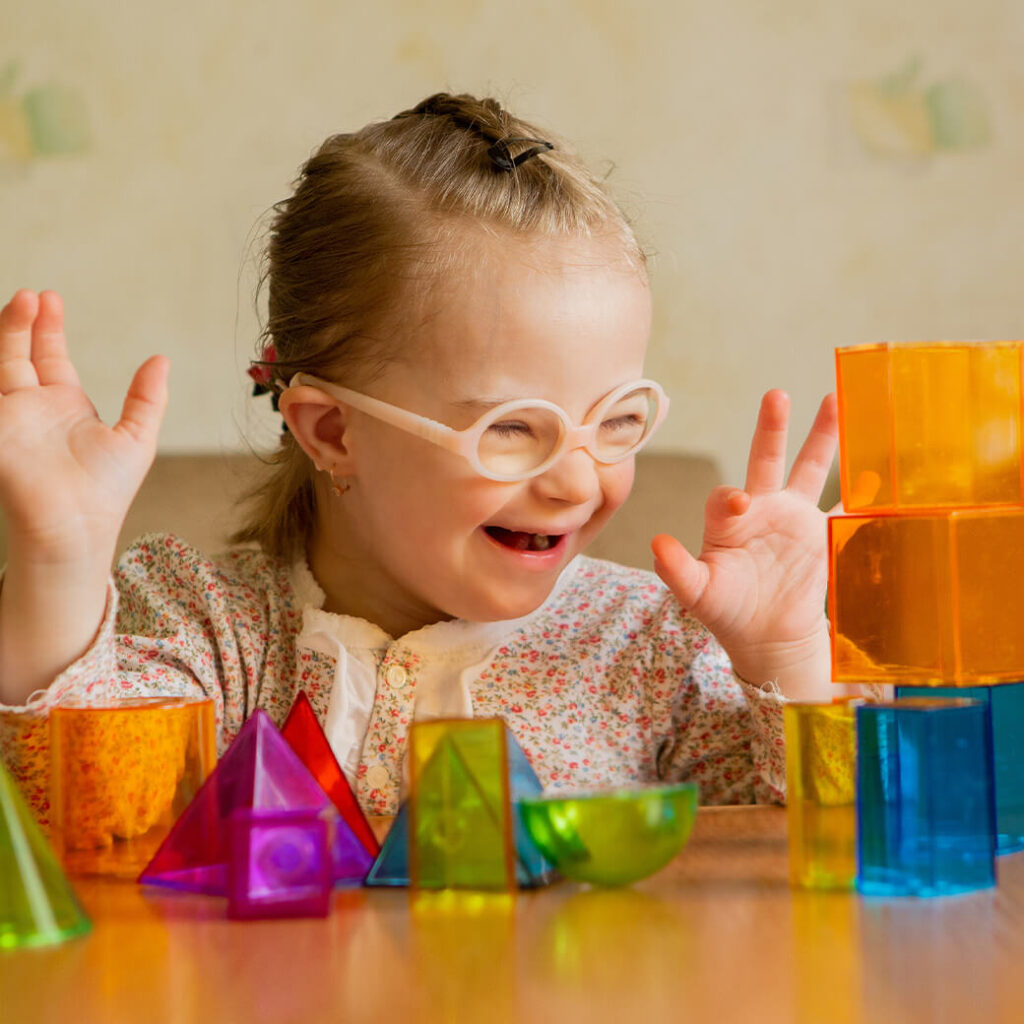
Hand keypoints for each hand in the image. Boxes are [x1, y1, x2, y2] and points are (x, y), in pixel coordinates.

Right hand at [0, 289, 168, 565]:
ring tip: (19, 300)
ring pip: (2, 365)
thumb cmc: (106, 492)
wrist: (77, 526)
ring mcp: (10, 419)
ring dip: (7, 334)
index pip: (50, 357)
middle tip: (32, 294)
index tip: (48, 297)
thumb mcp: (136, 437)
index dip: (48, 328)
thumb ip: (147, 399)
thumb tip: (162, 360)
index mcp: (66, 406)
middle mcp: (33, 408)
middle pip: (20, 353)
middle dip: (23, 322)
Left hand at [652, 390, 836, 698]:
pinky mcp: (823, 534)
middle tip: (775, 396)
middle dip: (771, 429)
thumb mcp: (698, 593)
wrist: (766, 635)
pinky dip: (863, 492)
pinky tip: (878, 469)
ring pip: (809, 468)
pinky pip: (846, 508)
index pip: (726, 496)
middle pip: (765, 460)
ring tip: (832, 399)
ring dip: (821, 437)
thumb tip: (656, 543)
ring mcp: (793, 517)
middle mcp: (760, 508)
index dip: (730, 497)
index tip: (740, 503)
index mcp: (727, 520)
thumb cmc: (726, 610)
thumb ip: (677, 570)